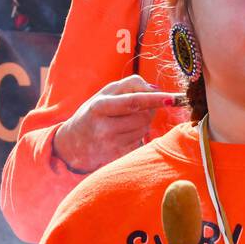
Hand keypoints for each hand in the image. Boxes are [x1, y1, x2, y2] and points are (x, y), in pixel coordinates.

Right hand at [53, 75, 184, 173]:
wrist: (72, 144)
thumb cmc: (92, 114)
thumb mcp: (104, 94)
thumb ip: (130, 85)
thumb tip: (156, 90)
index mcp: (99, 107)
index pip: (134, 101)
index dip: (155, 99)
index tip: (173, 98)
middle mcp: (104, 128)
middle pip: (143, 117)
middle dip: (146, 111)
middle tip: (133, 110)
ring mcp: (110, 146)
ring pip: (143, 130)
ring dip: (141, 124)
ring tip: (122, 124)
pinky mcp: (116, 158)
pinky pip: (139, 143)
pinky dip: (136, 137)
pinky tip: (121, 136)